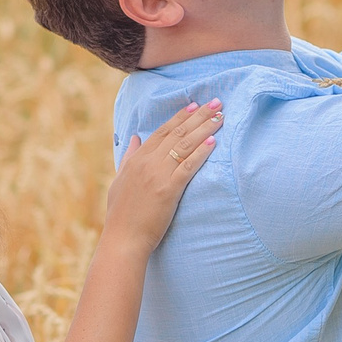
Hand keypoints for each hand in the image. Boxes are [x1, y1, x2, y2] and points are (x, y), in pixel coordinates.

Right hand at [106, 101, 221, 246]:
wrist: (123, 239)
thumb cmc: (121, 214)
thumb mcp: (120, 180)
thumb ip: (128, 158)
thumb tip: (135, 138)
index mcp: (137, 159)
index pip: (162, 131)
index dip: (180, 116)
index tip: (195, 105)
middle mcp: (147, 162)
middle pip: (177, 133)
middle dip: (198, 115)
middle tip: (216, 102)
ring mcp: (158, 174)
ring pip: (185, 144)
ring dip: (205, 128)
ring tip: (221, 116)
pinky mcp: (169, 189)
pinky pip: (189, 165)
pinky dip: (202, 151)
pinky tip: (214, 141)